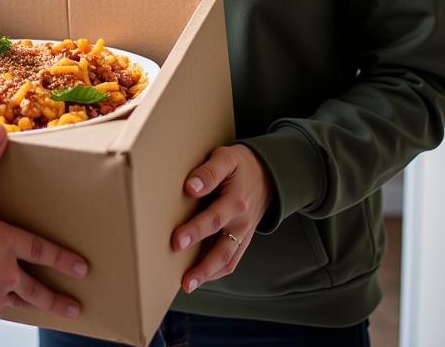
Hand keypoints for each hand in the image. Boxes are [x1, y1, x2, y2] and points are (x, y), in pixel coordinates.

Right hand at [0, 122, 87, 318]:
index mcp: (0, 245)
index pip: (37, 249)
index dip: (60, 256)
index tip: (82, 267)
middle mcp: (0, 274)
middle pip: (34, 289)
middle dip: (55, 296)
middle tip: (75, 307)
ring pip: (17, 306)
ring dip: (34, 309)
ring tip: (48, 317)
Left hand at [171, 144, 273, 293]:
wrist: (268, 174)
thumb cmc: (240, 165)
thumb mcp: (226, 158)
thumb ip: (208, 172)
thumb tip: (191, 187)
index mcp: (236, 201)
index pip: (214, 219)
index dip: (195, 231)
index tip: (176, 241)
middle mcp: (242, 222)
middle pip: (222, 249)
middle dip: (202, 266)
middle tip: (183, 279)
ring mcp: (244, 234)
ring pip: (228, 260)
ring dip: (208, 275)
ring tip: (187, 285)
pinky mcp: (243, 240)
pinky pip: (232, 260)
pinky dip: (216, 272)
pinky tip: (199, 277)